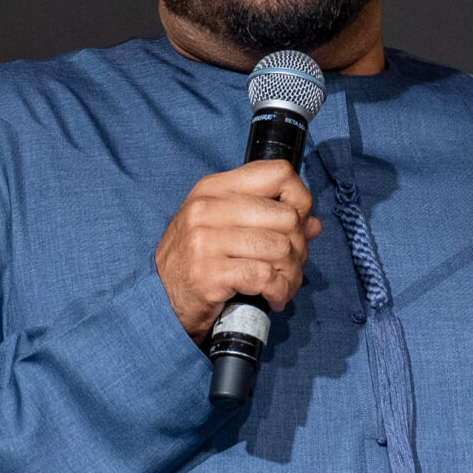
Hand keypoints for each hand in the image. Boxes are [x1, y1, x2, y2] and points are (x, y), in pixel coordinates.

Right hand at [153, 160, 320, 342]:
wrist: (159, 300)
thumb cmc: (197, 262)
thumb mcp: (225, 229)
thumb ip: (269, 221)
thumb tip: (313, 224)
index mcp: (215, 188)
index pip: (279, 173)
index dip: (300, 198)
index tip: (297, 223)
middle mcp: (207, 208)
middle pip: (286, 217)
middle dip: (299, 247)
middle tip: (291, 266)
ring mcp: (205, 239)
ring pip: (280, 248)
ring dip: (291, 274)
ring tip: (283, 285)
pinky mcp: (209, 272)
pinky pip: (265, 277)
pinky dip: (279, 291)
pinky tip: (273, 297)